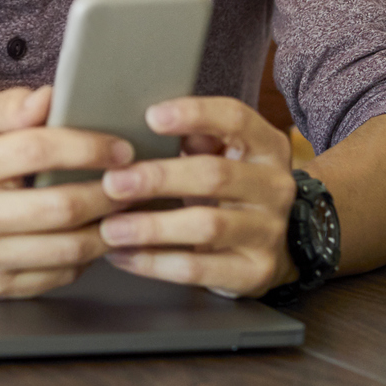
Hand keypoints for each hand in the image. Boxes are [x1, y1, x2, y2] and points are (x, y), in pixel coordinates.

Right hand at [0, 86, 134, 298]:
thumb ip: (11, 106)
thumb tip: (49, 99)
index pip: (38, 151)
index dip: (87, 147)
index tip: (120, 148)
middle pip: (60, 207)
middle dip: (109, 193)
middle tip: (135, 181)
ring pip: (68, 249)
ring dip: (108, 228)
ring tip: (125, 208)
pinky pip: (60, 276)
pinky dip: (88, 256)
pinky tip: (97, 234)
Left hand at [96, 96, 297, 296]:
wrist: (270, 248)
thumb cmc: (230, 190)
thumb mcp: (222, 155)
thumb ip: (194, 137)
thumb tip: (149, 124)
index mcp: (266, 146)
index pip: (235, 118)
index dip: (194, 114)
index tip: (151, 117)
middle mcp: (274, 186)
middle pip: (214, 175)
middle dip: (159, 178)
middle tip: (113, 182)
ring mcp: (269, 231)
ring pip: (207, 225)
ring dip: (152, 226)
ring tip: (110, 228)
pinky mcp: (255, 272)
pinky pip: (199, 268)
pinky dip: (155, 262)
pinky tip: (123, 255)